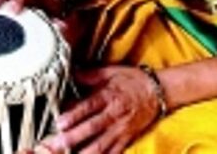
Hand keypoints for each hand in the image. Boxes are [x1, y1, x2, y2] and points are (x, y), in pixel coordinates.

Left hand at [42, 66, 162, 153]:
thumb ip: (90, 75)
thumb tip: (71, 73)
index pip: (89, 107)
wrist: (159, 92)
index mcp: (109, 96)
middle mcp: (115, 115)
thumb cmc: (134, 80)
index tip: (60, 122)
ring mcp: (121, 129)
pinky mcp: (127, 139)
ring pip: (101, 144)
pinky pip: (114, 152)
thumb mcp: (112, 72)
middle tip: (57, 143)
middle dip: (73, 137)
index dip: (74, 115)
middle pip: (92, 128)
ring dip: (85, 152)